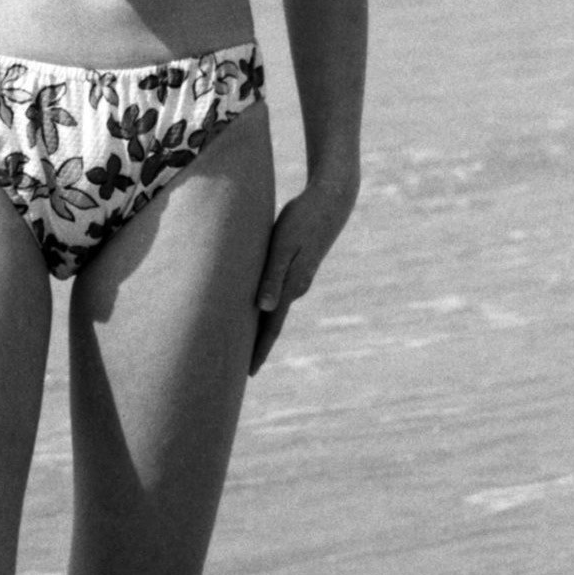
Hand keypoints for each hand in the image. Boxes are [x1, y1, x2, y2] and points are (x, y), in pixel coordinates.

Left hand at [251, 176, 356, 373]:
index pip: (271, 326)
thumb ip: (272, 276)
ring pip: (274, 309)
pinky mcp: (298, 267)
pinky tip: (257, 309)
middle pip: (272, 323)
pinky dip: (265, 307)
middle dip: (257, 345)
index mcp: (291, 286)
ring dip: (260, 326)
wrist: (333, 200)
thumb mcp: (283, 245)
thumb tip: (264, 309)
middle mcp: (296, 287)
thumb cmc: (302, 219)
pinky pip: (277, 293)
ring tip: (242, 343)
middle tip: (240, 370)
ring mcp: (299, 278)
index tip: (248, 374)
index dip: (258, 350)